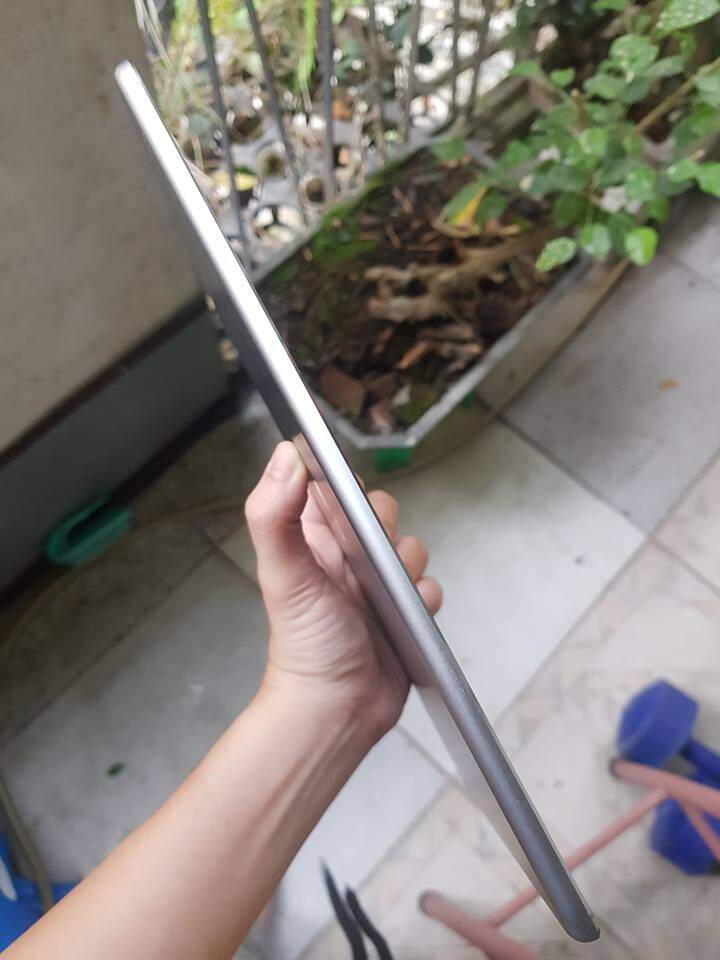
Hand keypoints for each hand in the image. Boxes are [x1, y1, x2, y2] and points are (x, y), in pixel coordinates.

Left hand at [245, 441, 441, 745]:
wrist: (337, 710)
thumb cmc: (303, 645)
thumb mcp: (283, 574)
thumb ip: (275, 515)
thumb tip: (285, 456)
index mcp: (309, 539)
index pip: (329, 485)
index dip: (344, 482)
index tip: (350, 496)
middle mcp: (343, 556)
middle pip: (379, 511)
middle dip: (384, 528)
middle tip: (369, 558)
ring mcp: (375, 583)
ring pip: (409, 546)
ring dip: (406, 568)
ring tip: (386, 598)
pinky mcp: (402, 610)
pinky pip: (428, 585)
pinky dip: (423, 599)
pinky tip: (405, 619)